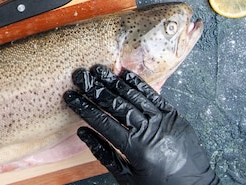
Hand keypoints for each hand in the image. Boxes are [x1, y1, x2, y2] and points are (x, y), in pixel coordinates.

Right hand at [64, 65, 218, 184]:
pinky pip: (154, 96)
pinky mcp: (174, 116)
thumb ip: (104, 153)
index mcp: (137, 149)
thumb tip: (82, 132)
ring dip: (114, 82)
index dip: (85, 108)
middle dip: (96, 89)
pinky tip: (124, 74)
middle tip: (80, 76)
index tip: (70, 97)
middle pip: (117, 105)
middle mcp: (151, 131)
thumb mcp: (127, 177)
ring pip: (134, 96)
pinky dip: (138, 84)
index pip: (103, 123)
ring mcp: (164, 121)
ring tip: (97, 70)